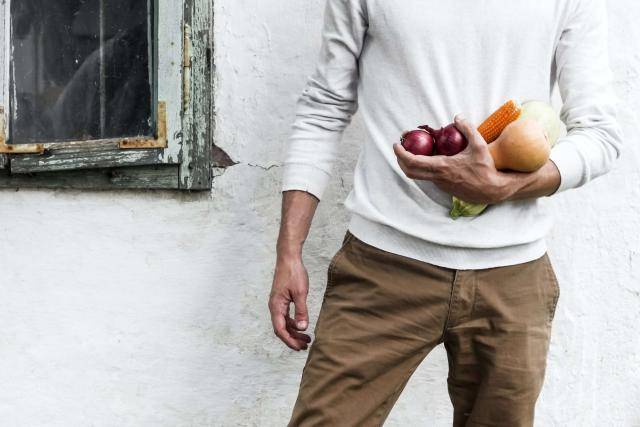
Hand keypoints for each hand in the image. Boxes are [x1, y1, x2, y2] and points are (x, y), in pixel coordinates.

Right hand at [268, 254, 311, 350]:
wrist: (288, 258)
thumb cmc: (294, 273)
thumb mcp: (300, 293)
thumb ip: (301, 311)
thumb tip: (302, 328)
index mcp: (276, 306)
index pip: (280, 330)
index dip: (290, 340)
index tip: (300, 347)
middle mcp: (274, 307)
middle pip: (281, 329)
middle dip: (293, 338)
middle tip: (306, 345)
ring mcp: (277, 303)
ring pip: (284, 323)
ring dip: (294, 331)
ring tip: (307, 338)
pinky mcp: (281, 299)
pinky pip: (285, 316)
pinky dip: (293, 323)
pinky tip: (302, 325)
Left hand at [393, 114, 513, 203]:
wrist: (491, 190)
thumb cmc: (486, 168)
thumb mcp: (479, 145)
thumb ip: (468, 129)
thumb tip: (457, 117)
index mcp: (441, 167)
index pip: (413, 162)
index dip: (401, 153)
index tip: (397, 144)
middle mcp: (437, 177)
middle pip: (409, 171)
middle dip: (400, 159)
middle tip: (400, 146)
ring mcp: (439, 184)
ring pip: (418, 175)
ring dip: (411, 163)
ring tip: (413, 149)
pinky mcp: (444, 187)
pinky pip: (428, 176)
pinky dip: (423, 167)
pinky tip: (429, 156)